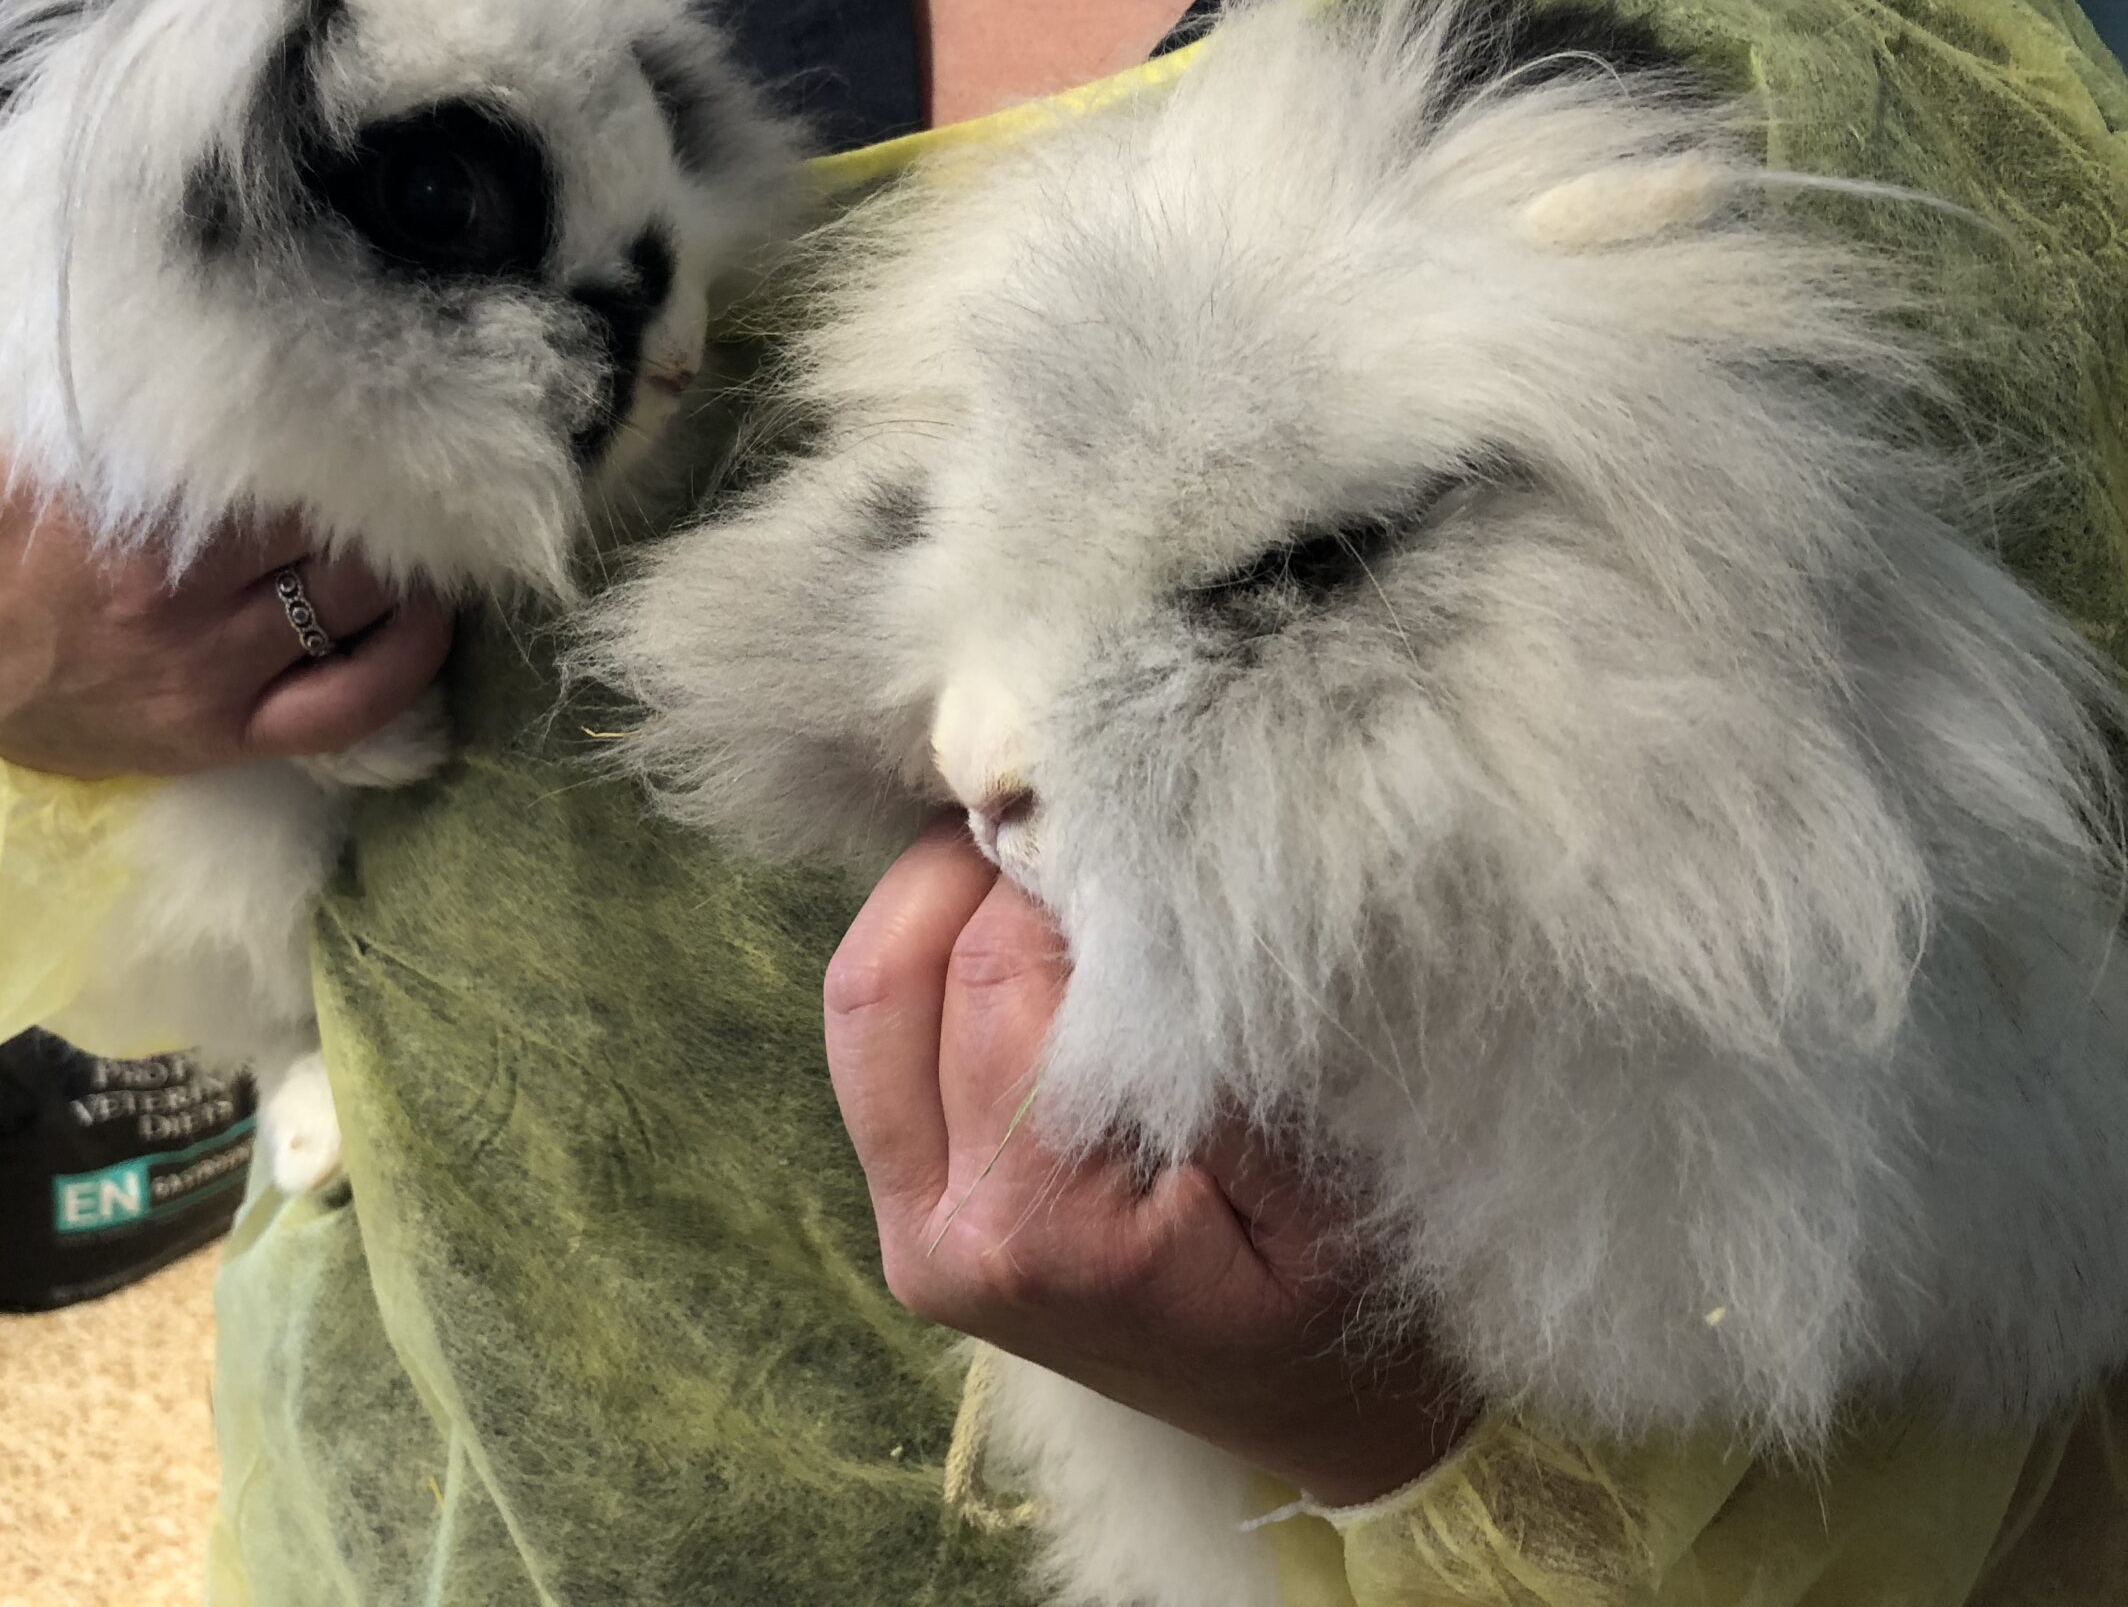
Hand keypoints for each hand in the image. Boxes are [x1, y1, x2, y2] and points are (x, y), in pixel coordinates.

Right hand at [0, 376, 452, 777]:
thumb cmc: (4, 543)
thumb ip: (34, 346)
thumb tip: (86, 260)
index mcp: (107, 499)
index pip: (248, 428)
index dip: (315, 391)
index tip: (351, 361)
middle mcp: (164, 584)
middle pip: (317, 507)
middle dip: (369, 469)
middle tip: (404, 433)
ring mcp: (210, 664)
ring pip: (354, 592)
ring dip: (404, 550)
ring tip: (424, 509)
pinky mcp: (237, 729)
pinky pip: (355, 701)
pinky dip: (410, 656)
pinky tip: (428, 611)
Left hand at [826, 822, 1478, 1507]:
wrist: (1319, 1425)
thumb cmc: (1348, 1307)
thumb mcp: (1324, 1185)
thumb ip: (1220, 1052)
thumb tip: (1150, 893)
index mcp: (1040, 1233)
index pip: (999, 978)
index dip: (1052, 865)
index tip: (1117, 793)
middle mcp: (943, 1237)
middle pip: (903, 974)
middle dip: (978, 860)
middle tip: (1065, 784)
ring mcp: (911, 1226)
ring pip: (863, 998)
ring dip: (931, 895)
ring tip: (1027, 829)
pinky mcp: (911, 1208)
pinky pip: (876, 1042)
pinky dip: (923, 950)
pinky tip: (1000, 903)